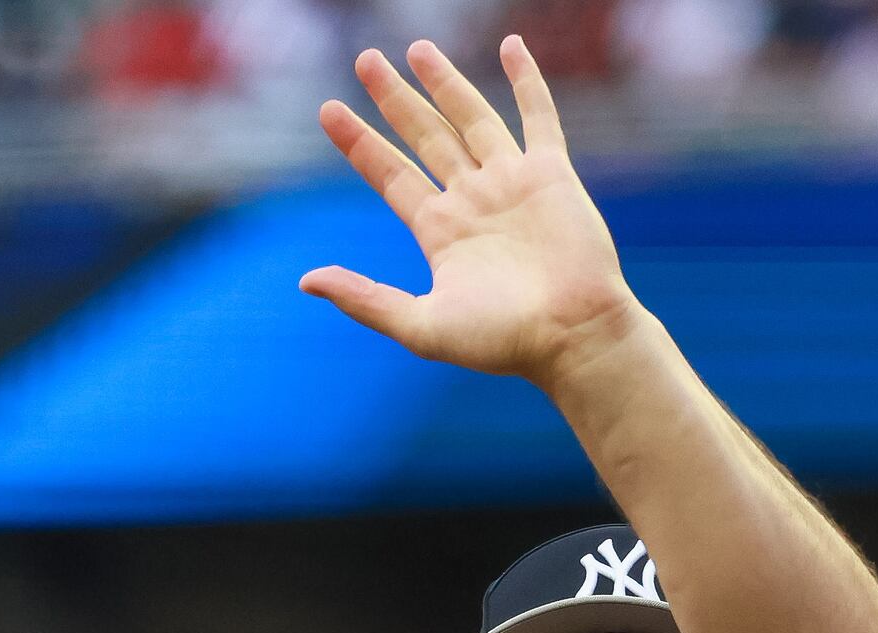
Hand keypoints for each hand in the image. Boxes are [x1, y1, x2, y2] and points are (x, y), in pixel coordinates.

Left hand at [302, 37, 643, 387]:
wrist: (571, 336)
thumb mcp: (421, 325)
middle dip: (393, 99)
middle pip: (424, 136)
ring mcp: (510, 182)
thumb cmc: (501, 341)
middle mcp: (471, 200)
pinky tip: (512, 45)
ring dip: (445, 81)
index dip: (360, 143)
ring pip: (471, 117)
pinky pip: (537, 116)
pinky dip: (526, 80)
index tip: (328, 110)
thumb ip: (365, 300)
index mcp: (439, 232)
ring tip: (417, 47)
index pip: (390, 174)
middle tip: (365, 60)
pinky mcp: (551, 174)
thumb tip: (306, 281)